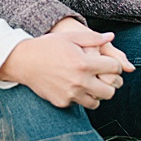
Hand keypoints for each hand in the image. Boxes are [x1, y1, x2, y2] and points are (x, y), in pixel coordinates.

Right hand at [0, 20, 134, 108]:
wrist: (24, 61)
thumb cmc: (48, 46)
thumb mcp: (71, 36)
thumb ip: (93, 38)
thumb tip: (111, 37)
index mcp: (85, 64)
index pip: (115, 69)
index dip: (116, 65)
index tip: (110, 64)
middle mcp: (80, 81)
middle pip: (110, 91)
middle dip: (111, 83)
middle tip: (104, 77)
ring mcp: (71, 94)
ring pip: (97, 102)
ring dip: (97, 94)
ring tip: (91, 84)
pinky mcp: (62, 102)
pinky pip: (79, 104)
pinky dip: (81, 98)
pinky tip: (76, 87)